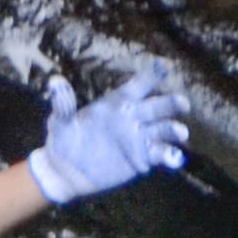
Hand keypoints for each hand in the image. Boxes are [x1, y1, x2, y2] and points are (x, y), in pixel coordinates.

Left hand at [25, 70, 187, 204]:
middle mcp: (134, 117)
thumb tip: (54, 81)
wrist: (65, 170)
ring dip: (174, 130)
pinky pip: (161, 154)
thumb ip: (63, 103)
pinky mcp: (143, 159)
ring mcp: (140, 138)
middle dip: (171, 103)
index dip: (152, 75)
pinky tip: (175, 159)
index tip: (164, 66)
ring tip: (180, 133)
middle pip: (158, 106)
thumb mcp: (60, 121)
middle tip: (182, 103)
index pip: (138, 85)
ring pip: (164, 130)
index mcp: (117, 102)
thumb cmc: (64, 140)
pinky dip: (171, 156)